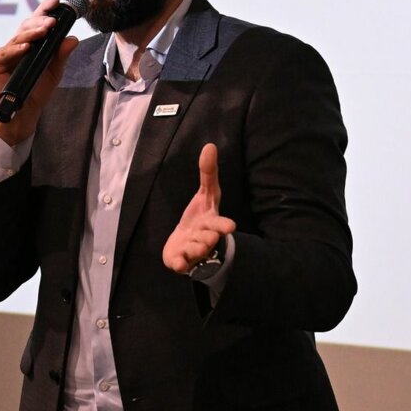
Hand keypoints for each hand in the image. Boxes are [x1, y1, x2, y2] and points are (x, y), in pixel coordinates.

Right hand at [0, 0, 78, 145]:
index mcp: (30, 42)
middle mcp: (16, 45)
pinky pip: (5, 54)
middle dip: (40, 21)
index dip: (44, 10)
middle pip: (26, 26)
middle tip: (53, 20)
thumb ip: (62, 54)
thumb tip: (73, 39)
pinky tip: (26, 47)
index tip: (55, 1)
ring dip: (32, 33)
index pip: (37, 22)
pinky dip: (16, 50)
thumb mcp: (55, 70)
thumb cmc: (38, 89)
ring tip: (45, 29)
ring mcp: (5, 53)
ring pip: (17, 38)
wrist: (25, 112)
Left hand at [163, 143, 236, 273]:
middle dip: (208, 238)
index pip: (220, 223)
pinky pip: (182, 264)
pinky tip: (179, 263)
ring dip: (194, 247)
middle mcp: (206, 239)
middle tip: (208, 237)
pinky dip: (181, 264)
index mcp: (212, 223)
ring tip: (191, 244)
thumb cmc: (200, 217)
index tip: (231, 226)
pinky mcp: (181, 261)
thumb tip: (209, 145)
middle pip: (209, 239)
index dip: (224, 225)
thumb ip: (208, 173)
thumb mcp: (205, 194)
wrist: (187, 243)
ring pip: (195, 250)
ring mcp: (194, 252)